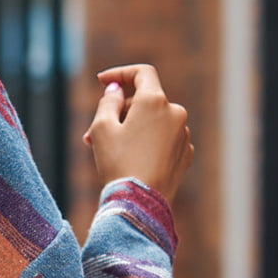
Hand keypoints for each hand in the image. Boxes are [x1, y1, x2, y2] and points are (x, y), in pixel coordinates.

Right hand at [83, 64, 192, 203]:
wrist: (140, 204)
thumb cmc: (118, 163)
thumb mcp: (101, 128)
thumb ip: (108, 101)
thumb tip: (116, 90)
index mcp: (155, 101)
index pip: (142, 73)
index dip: (120, 74)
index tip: (103, 82)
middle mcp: (175, 113)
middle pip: (144, 102)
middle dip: (119, 113)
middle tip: (92, 135)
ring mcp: (183, 135)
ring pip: (153, 123)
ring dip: (132, 130)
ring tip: (109, 153)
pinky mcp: (185, 155)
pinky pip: (163, 141)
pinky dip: (147, 144)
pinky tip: (131, 162)